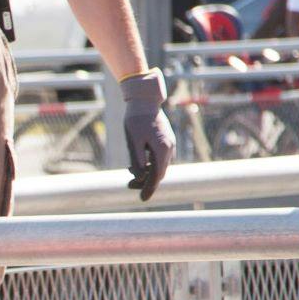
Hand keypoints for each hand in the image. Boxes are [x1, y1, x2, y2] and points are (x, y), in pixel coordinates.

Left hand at [119, 70, 174, 201]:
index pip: (157, 175)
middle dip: (146, 181)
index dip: (149, 188)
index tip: (143, 199)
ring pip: (159, 165)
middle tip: (129, 185)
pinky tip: (137, 163)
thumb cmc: (136, 120)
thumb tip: (141, 177)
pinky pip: (159, 157)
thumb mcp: (133, 141)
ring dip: (146, 172)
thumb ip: (137, 160)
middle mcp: (169, 148)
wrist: (144, 100)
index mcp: (162, 149)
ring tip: (130, 175)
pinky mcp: (165, 140)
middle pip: (159, 172)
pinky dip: (149, 163)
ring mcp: (169, 143)